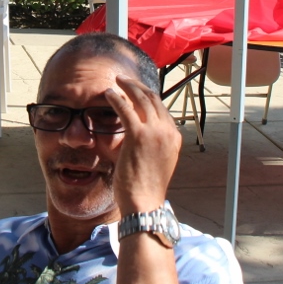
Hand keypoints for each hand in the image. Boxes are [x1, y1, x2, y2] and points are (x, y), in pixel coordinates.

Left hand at [105, 73, 181, 214]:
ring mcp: (155, 132)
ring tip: (116, 81)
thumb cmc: (146, 188)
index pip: (162, 109)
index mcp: (174, 137)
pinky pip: (126, 109)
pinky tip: (108, 94)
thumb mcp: (157, 162)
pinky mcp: (139, 135)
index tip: (135, 91)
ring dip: (128, 87)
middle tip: (125, 80)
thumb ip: (153, 146)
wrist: (144, 203)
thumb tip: (141, 138)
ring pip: (142, 99)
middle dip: (138, 86)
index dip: (148, 96)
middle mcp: (168, 131)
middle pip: (154, 99)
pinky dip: (116, 99)